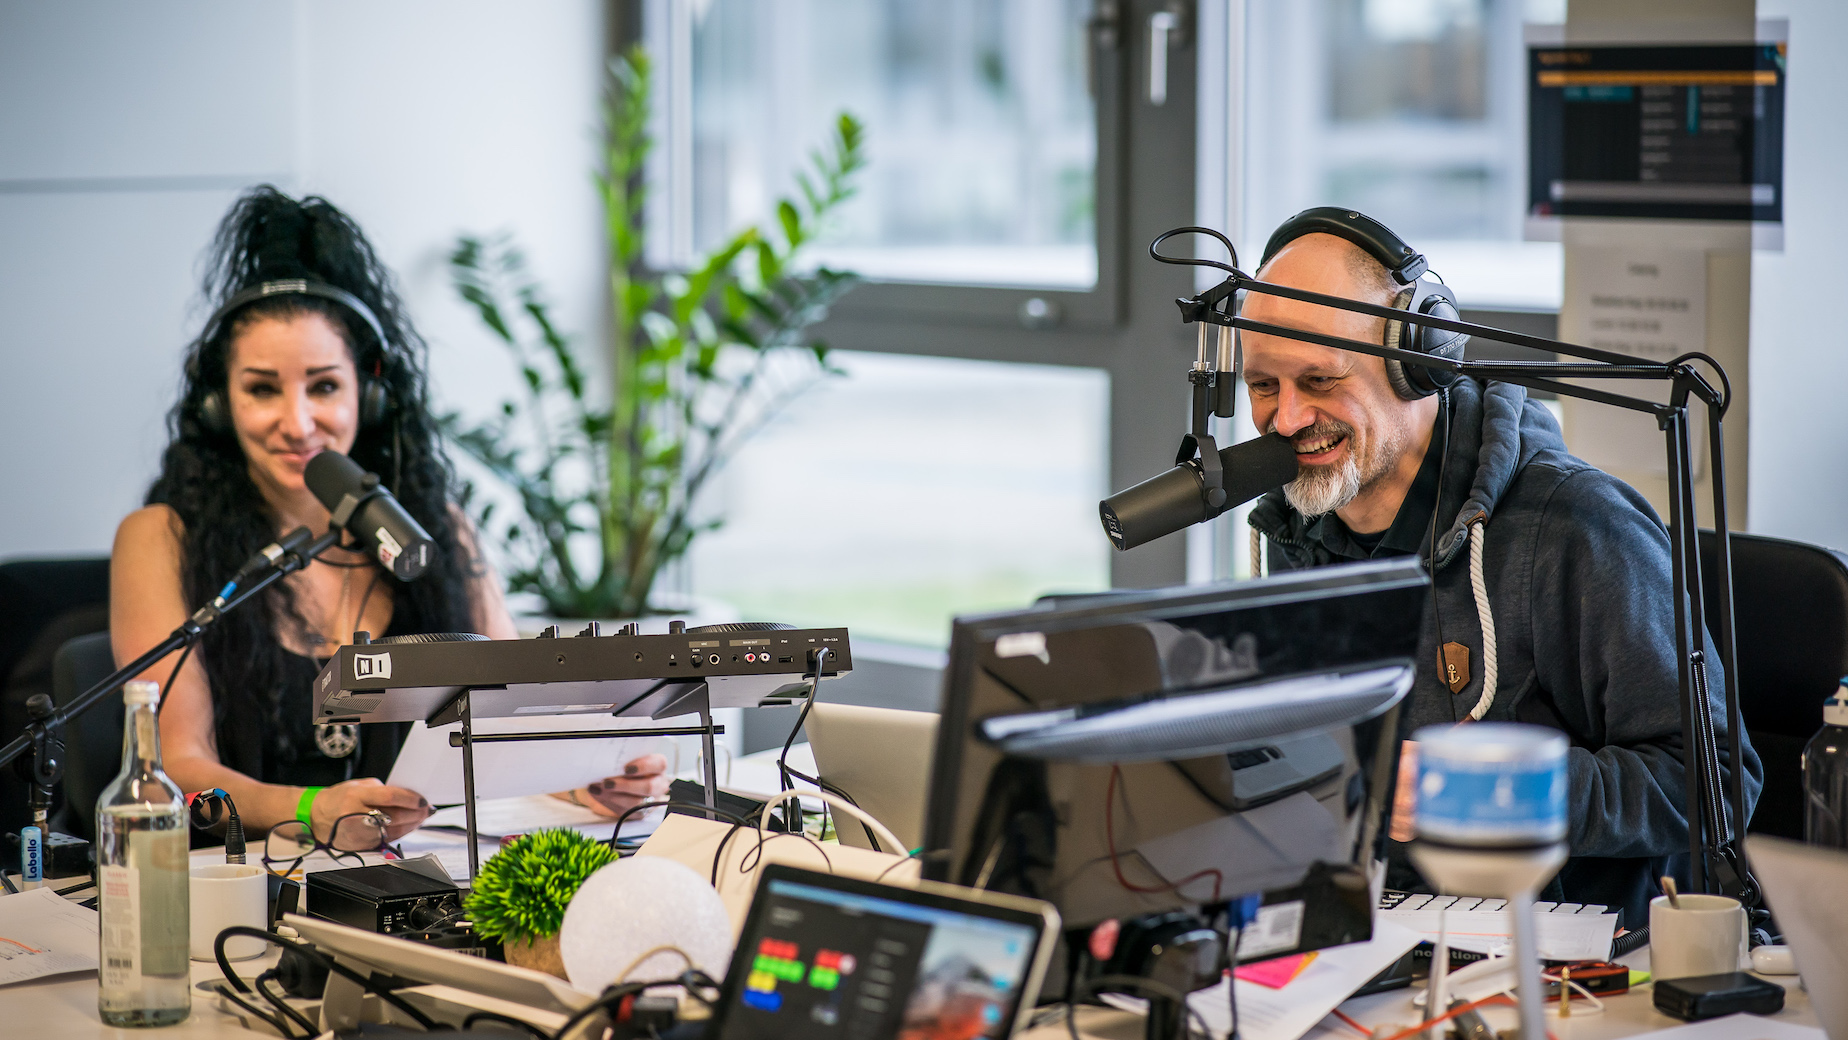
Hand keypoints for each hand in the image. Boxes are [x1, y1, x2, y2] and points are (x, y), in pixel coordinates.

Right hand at [310, 778, 430, 845]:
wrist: (316, 817)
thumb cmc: (340, 798)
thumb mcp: (359, 786)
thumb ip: (382, 790)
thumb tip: (407, 797)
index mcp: (356, 796)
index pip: (389, 797)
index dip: (409, 799)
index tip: (422, 800)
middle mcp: (356, 815)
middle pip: (394, 816)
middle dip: (415, 814)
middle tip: (426, 810)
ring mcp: (358, 833)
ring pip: (392, 831)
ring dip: (411, 825)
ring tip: (421, 818)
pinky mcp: (359, 846)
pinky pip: (385, 840)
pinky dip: (400, 833)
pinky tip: (408, 827)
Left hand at [556, 753, 670, 817]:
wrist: (623, 779)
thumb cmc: (626, 764)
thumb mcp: (627, 756)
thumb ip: (622, 756)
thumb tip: (606, 757)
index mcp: (658, 766)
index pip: (659, 764)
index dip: (643, 766)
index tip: (626, 768)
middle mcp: (658, 783)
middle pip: (648, 787)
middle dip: (625, 785)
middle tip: (607, 782)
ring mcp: (650, 800)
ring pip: (637, 803)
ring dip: (614, 796)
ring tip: (599, 789)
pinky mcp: (639, 813)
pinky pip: (626, 812)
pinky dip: (609, 803)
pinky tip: (599, 794)